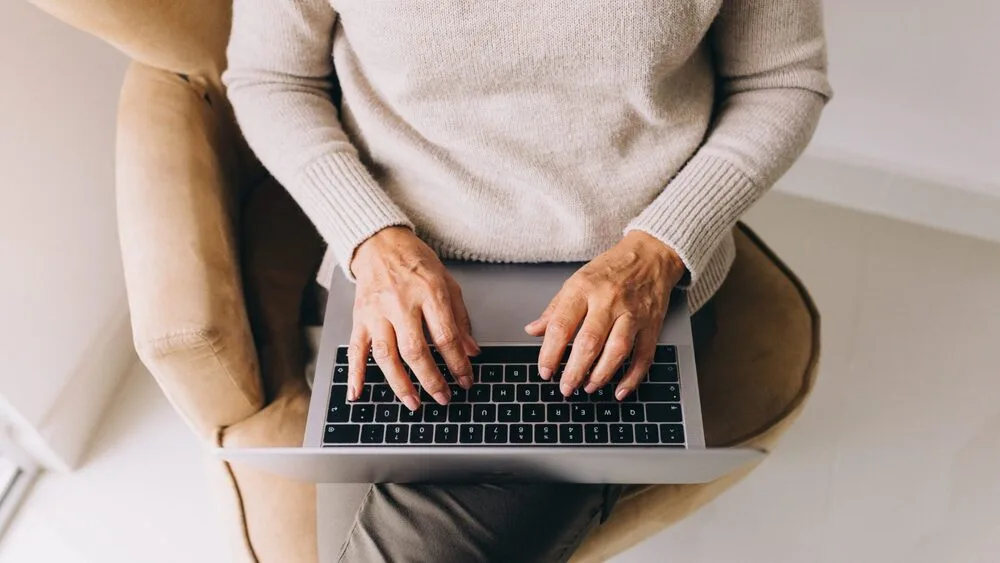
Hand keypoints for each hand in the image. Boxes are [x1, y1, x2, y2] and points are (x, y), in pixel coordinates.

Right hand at [348, 227, 478, 410]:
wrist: (380, 243)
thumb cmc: (415, 261)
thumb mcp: (447, 282)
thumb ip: (459, 318)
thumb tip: (471, 351)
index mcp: (428, 293)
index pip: (446, 337)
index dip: (458, 363)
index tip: (466, 380)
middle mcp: (400, 304)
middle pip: (415, 350)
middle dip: (431, 379)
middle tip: (443, 398)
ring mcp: (376, 313)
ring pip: (386, 355)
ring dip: (400, 383)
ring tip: (413, 402)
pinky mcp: (359, 318)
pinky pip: (355, 350)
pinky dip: (355, 375)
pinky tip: (357, 394)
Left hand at [525, 232, 685, 400]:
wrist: (651, 255)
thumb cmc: (611, 269)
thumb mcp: (576, 281)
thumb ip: (555, 309)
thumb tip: (533, 330)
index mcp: (583, 288)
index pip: (561, 325)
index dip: (550, 353)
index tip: (545, 371)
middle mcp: (608, 300)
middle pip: (589, 342)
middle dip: (575, 371)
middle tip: (565, 388)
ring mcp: (633, 313)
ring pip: (617, 350)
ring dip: (601, 375)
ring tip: (588, 387)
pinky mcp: (652, 324)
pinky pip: (644, 355)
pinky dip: (632, 377)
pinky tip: (619, 390)